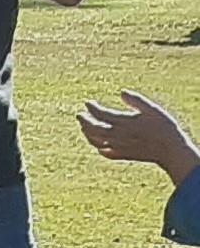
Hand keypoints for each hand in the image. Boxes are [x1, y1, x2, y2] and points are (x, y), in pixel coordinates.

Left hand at [79, 90, 199, 181]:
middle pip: (93, 129)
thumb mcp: (152, 109)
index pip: (100, 114)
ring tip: (84, 127)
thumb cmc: (163, 126)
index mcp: (122, 122)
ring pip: (96, 141)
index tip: (88, 103)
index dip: (92, 108)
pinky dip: (99, 147)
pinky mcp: (122, 155)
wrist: (169, 149)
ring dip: (88, 134)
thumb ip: (136, 100)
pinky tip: (99, 145)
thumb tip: (121, 92)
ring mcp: (118, 147)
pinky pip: (105, 152)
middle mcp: (116, 135)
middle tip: (79, 115)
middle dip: (84, 121)